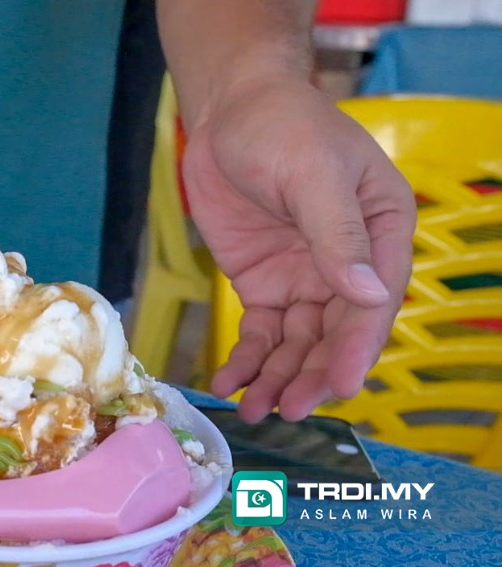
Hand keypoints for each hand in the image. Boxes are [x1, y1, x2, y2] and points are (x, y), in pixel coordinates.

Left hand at [183, 79, 414, 421]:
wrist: (228, 113)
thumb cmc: (283, 127)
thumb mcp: (314, 174)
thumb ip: (338, 235)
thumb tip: (368, 296)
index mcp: (382, 232)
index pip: (374, 302)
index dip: (357, 346)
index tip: (342, 385)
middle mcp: (348, 264)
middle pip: (335, 333)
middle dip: (313, 374)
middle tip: (290, 410)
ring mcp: (305, 278)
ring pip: (298, 343)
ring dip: (279, 378)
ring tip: (256, 410)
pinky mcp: (265, 285)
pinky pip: (261, 333)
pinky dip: (248, 360)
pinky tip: (231, 384)